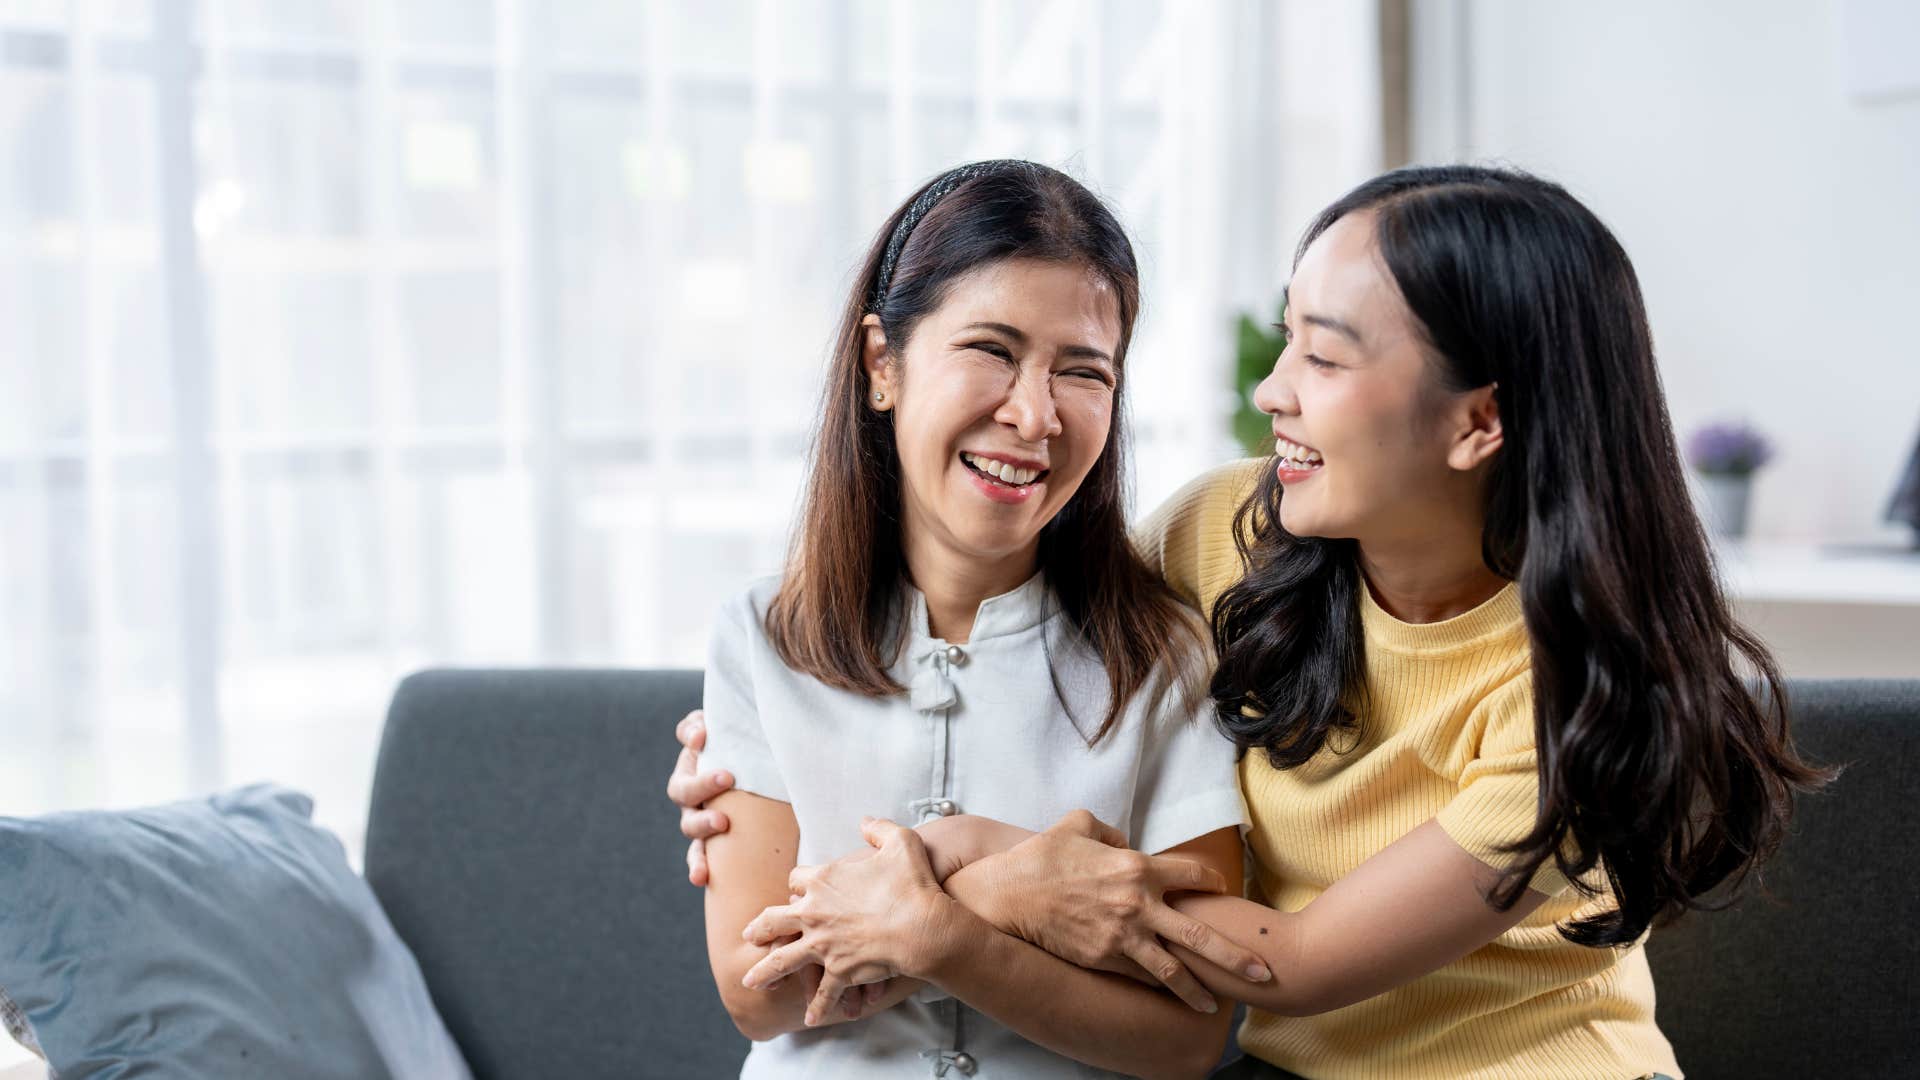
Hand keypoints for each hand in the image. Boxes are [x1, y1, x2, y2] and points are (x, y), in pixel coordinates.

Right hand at [666, 710, 734, 884]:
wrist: (762, 776)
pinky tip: (700, 877)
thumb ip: (704, 726)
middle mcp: (692, 796)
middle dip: (703, 785)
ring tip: (721, 822)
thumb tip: (700, 735)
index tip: (706, 738)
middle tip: (727, 778)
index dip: (690, 740)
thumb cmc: (743, 750)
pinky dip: (697, 867)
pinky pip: (699, 858)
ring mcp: (701, 821)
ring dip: (702, 825)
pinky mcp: (714, 846)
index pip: (687, 743)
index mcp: (692, 766)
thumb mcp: (726, 730)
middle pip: (684, 792)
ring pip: (691, 827)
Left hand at [740, 819, 962, 1026]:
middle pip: (775, 920)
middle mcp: (814, 913)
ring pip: (783, 960)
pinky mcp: (839, 971)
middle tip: (748, 935)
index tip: (798, 888)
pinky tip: (810, 1020)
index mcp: (823, 880)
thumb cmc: (912, 883)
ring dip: (766, 972)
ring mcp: (823, 945)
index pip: (797, 879)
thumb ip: (879, 829)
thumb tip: (866, 821)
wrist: (923, 925)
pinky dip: (818, 1006)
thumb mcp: (900, 841)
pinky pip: (823, 992)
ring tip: (751, 983)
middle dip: (760, 927)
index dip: (798, 883)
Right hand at [976, 809, 1268, 1011]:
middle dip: (1234, 956)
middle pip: (1198, 934)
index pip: (1192, 875)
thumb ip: (1109, 829)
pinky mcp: (1104, 959)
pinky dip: (1158, 987)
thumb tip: (1124, 840)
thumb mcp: (1077, 824)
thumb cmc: (1042, 857)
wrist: (1009, 895)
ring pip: (1172, 969)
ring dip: (1198, 989)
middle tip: (1262, 972)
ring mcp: (1122, 937)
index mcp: (1136, 866)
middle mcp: (1137, 904)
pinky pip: (1139, 976)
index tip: (1221, 889)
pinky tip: (1172, 998)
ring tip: (1217, 1004)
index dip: (1212, 882)